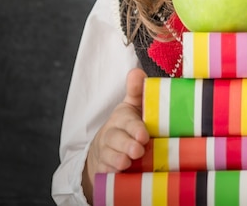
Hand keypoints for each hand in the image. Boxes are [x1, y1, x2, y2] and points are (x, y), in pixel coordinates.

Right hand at [82, 69, 149, 203]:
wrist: (104, 150)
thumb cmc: (127, 125)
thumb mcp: (132, 107)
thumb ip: (137, 90)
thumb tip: (136, 71)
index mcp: (121, 118)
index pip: (126, 121)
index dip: (134, 128)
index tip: (143, 135)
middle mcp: (111, 134)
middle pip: (115, 139)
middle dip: (127, 144)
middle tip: (139, 149)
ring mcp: (106, 153)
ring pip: (109, 156)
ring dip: (119, 160)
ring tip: (128, 162)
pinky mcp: (103, 169)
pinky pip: (104, 172)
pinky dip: (111, 174)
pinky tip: (118, 174)